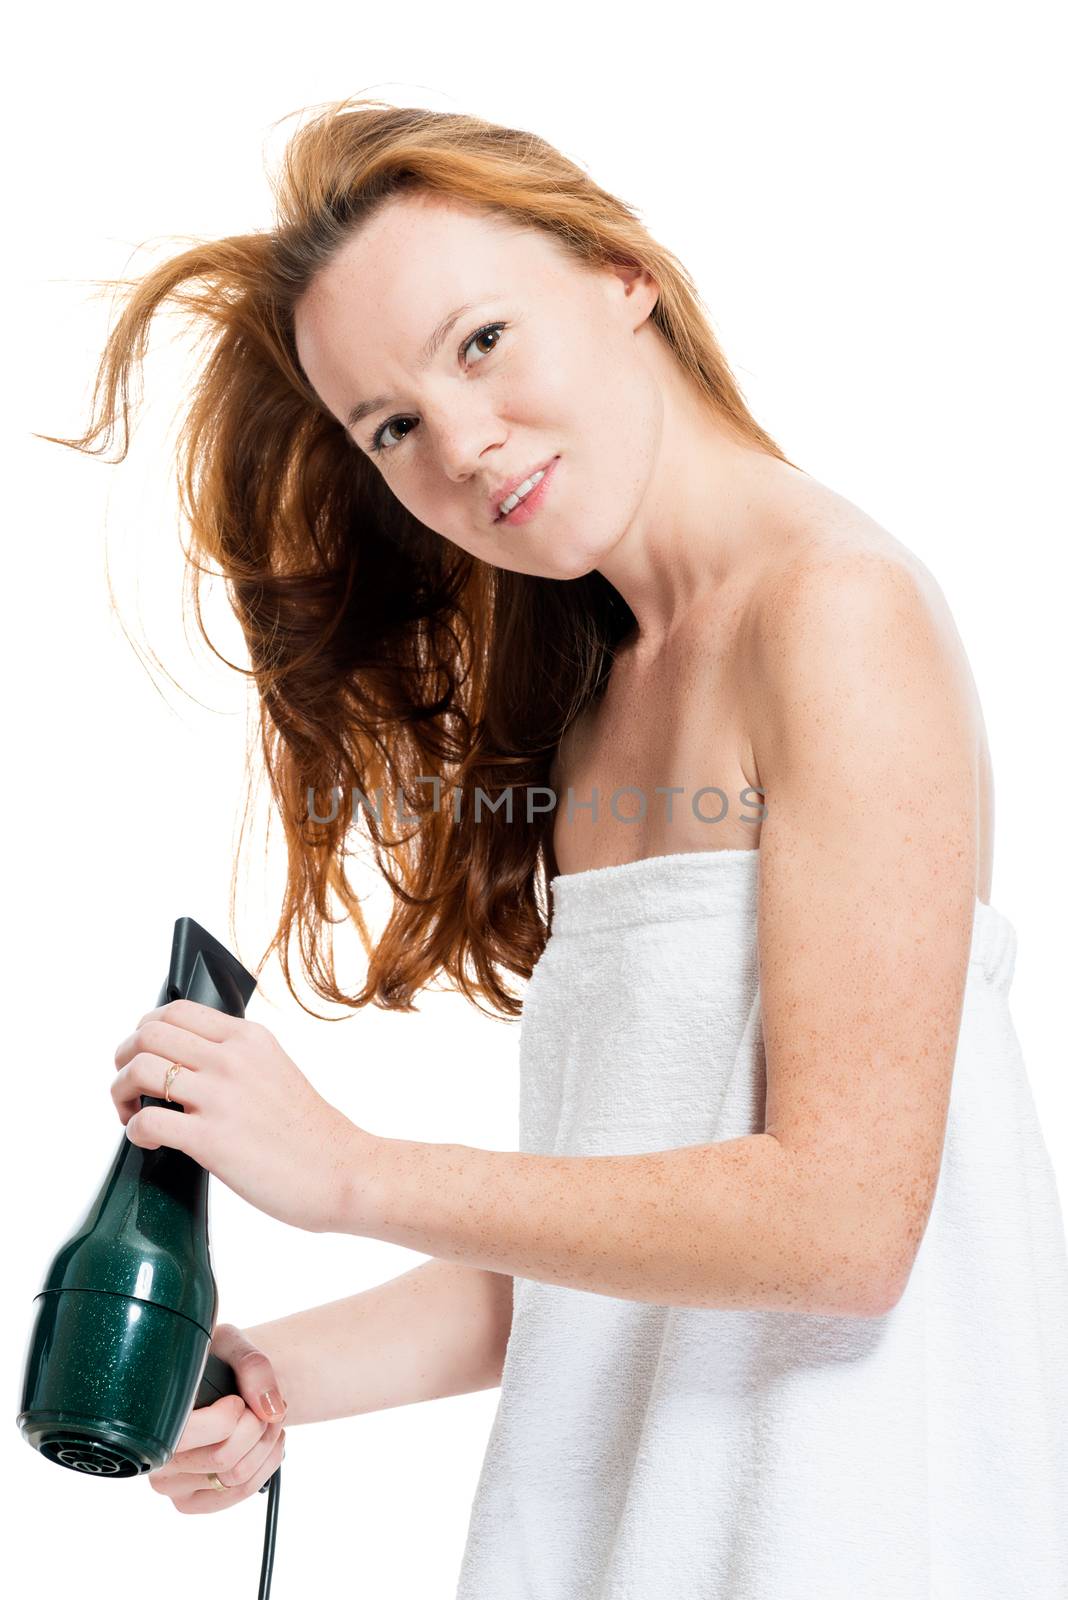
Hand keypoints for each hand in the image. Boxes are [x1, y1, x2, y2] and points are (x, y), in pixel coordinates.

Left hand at [112, 997, 375, 1232]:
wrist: (343, 1171)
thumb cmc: (312, 1132)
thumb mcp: (277, 1070)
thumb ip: (237, 1058)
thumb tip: (190, 1062)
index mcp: (249, 1038)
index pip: (175, 1009)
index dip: (146, 1031)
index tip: (147, 1057)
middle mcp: (233, 1058)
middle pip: (147, 1033)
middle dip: (124, 1060)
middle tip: (130, 1089)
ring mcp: (221, 1096)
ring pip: (139, 1069)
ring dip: (120, 1093)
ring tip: (132, 1115)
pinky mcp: (212, 1139)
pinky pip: (146, 1121)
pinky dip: (135, 1131)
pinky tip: (151, 1144)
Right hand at [148, 1325, 285, 1513]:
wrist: (220, 1379)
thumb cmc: (218, 1362)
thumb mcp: (232, 1345)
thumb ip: (253, 1366)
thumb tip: (270, 1409)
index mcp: (150, 1418)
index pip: (190, 1436)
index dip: (229, 1417)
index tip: (237, 1399)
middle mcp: (153, 1457)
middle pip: (222, 1459)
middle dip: (257, 1427)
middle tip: (262, 1407)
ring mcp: (170, 1484)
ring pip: (235, 1478)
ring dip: (266, 1445)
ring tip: (268, 1420)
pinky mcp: (190, 1501)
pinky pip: (238, 1493)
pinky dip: (265, 1466)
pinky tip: (266, 1443)